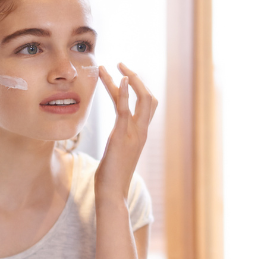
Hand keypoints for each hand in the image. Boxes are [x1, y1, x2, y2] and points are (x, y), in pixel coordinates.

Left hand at [96, 63, 157, 198]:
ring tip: (116, 65)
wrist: (112, 194)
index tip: (124, 76)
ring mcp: (134, 133)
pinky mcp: (122, 136)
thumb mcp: (117, 156)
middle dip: (137, 78)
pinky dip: (123, 92)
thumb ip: (119, 144)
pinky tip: (120, 78)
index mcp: (140, 135)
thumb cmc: (111, 179)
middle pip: (149, 98)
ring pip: (140, 99)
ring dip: (129, 79)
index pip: (146, 105)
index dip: (137, 89)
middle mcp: (141, 131)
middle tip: (122, 64)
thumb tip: (114, 142)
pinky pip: (125, 109)